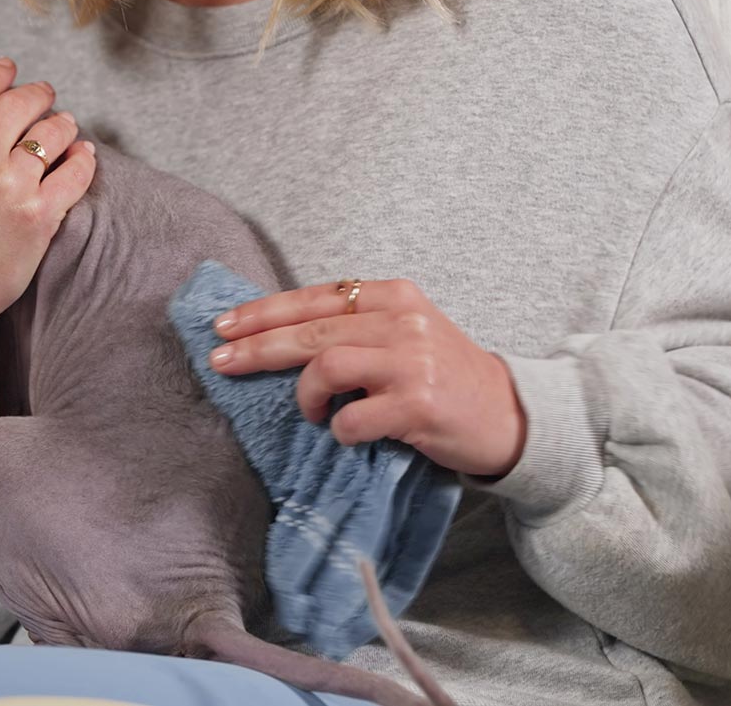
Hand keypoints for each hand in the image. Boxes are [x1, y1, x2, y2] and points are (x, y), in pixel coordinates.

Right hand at [0, 58, 96, 370]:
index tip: (8, 71)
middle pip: (21, 102)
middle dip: (35, 92)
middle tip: (41, 94)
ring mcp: (13, 187)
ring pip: (54, 133)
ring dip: (61, 123)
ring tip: (63, 125)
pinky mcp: (40, 218)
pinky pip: (76, 174)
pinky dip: (84, 158)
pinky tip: (83, 154)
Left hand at [210, 278, 526, 476]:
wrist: (510, 415)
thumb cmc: (443, 377)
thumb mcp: (403, 333)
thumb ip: (352, 326)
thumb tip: (275, 334)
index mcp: (393, 296)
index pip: (313, 297)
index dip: (262, 312)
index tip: (224, 326)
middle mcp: (402, 321)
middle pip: (309, 329)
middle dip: (256, 347)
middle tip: (220, 362)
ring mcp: (412, 361)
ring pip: (326, 365)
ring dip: (306, 395)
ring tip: (314, 412)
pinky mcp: (419, 405)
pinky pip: (352, 418)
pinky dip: (340, 431)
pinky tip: (349, 434)